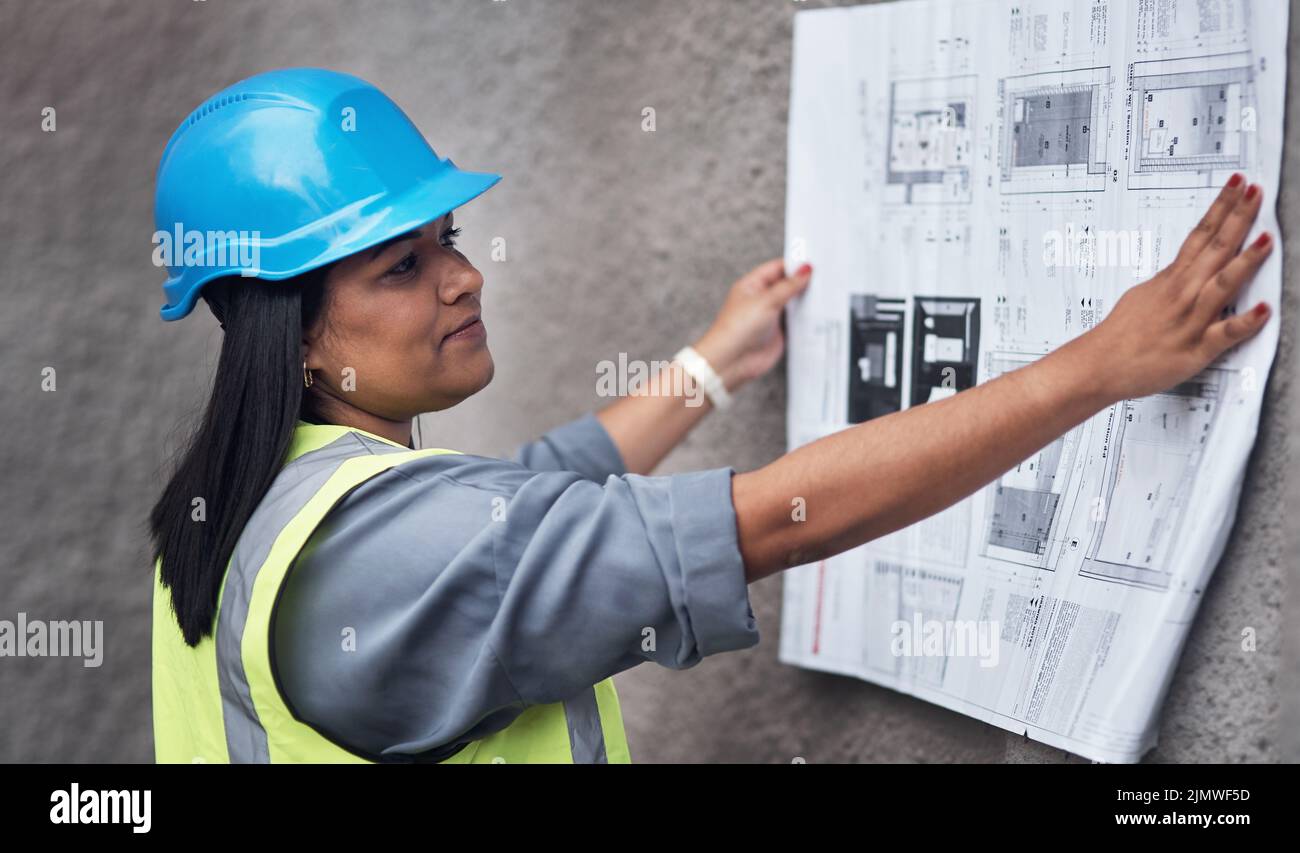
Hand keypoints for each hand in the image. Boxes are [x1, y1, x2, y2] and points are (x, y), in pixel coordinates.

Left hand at [693, 258, 813, 390]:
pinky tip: (819, 314)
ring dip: (806, 301)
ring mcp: (770, 316)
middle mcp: (762, 299)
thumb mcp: (766, 300)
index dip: (795, 265)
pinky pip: (796, 322)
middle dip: (803, 283)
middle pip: (787, 285)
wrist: (732, 361)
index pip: (777, 268)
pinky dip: (806, 319)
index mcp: (753, 285)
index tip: (815, 264)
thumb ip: (789, 285)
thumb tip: (805, 269)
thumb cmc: (738, 329)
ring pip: (793, 304)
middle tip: (824, 279)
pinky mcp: (778, 333)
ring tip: (825, 295)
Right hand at [1079, 175, 1272, 402]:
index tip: (1237, 185)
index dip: (1221, 208)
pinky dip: (1245, 323)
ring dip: (1245, 261)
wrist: (1099, 365)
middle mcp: (1183, 294)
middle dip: (1238, 218)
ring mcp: (1190, 320)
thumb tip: (1183, 269)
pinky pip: (1224, 334)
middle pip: (1215, 249)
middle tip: (1255, 191)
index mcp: (1172, 279)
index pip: (1201, 234)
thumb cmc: (1119, 335)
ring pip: (1222, 285)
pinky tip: (1263, 310)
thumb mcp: (1142, 296)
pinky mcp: (1195, 349)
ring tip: (1266, 239)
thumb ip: (1169, 282)